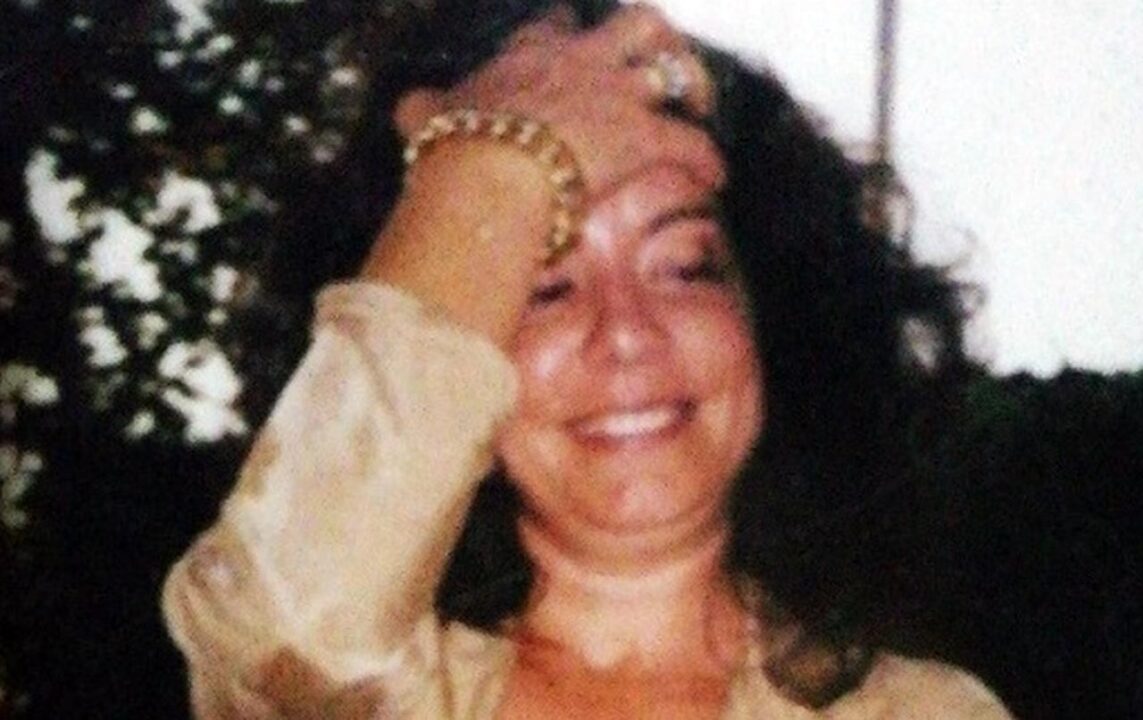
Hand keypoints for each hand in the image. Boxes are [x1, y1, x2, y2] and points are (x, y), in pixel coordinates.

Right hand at [364, 6, 725, 345]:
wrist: (488, 174)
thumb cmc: (455, 150)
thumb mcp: (428, 119)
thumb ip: (426, 108)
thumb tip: (411, 107)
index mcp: (531, 57)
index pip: (555, 28)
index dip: (569, 35)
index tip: (575, 43)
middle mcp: (581, 62)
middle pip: (634, 24)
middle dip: (654, 40)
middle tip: (663, 64)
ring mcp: (616, 94)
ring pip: (673, 68)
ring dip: (693, 86)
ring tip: (700, 107)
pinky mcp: (644, 136)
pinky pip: (691, 143)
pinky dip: (706, 159)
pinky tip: (715, 176)